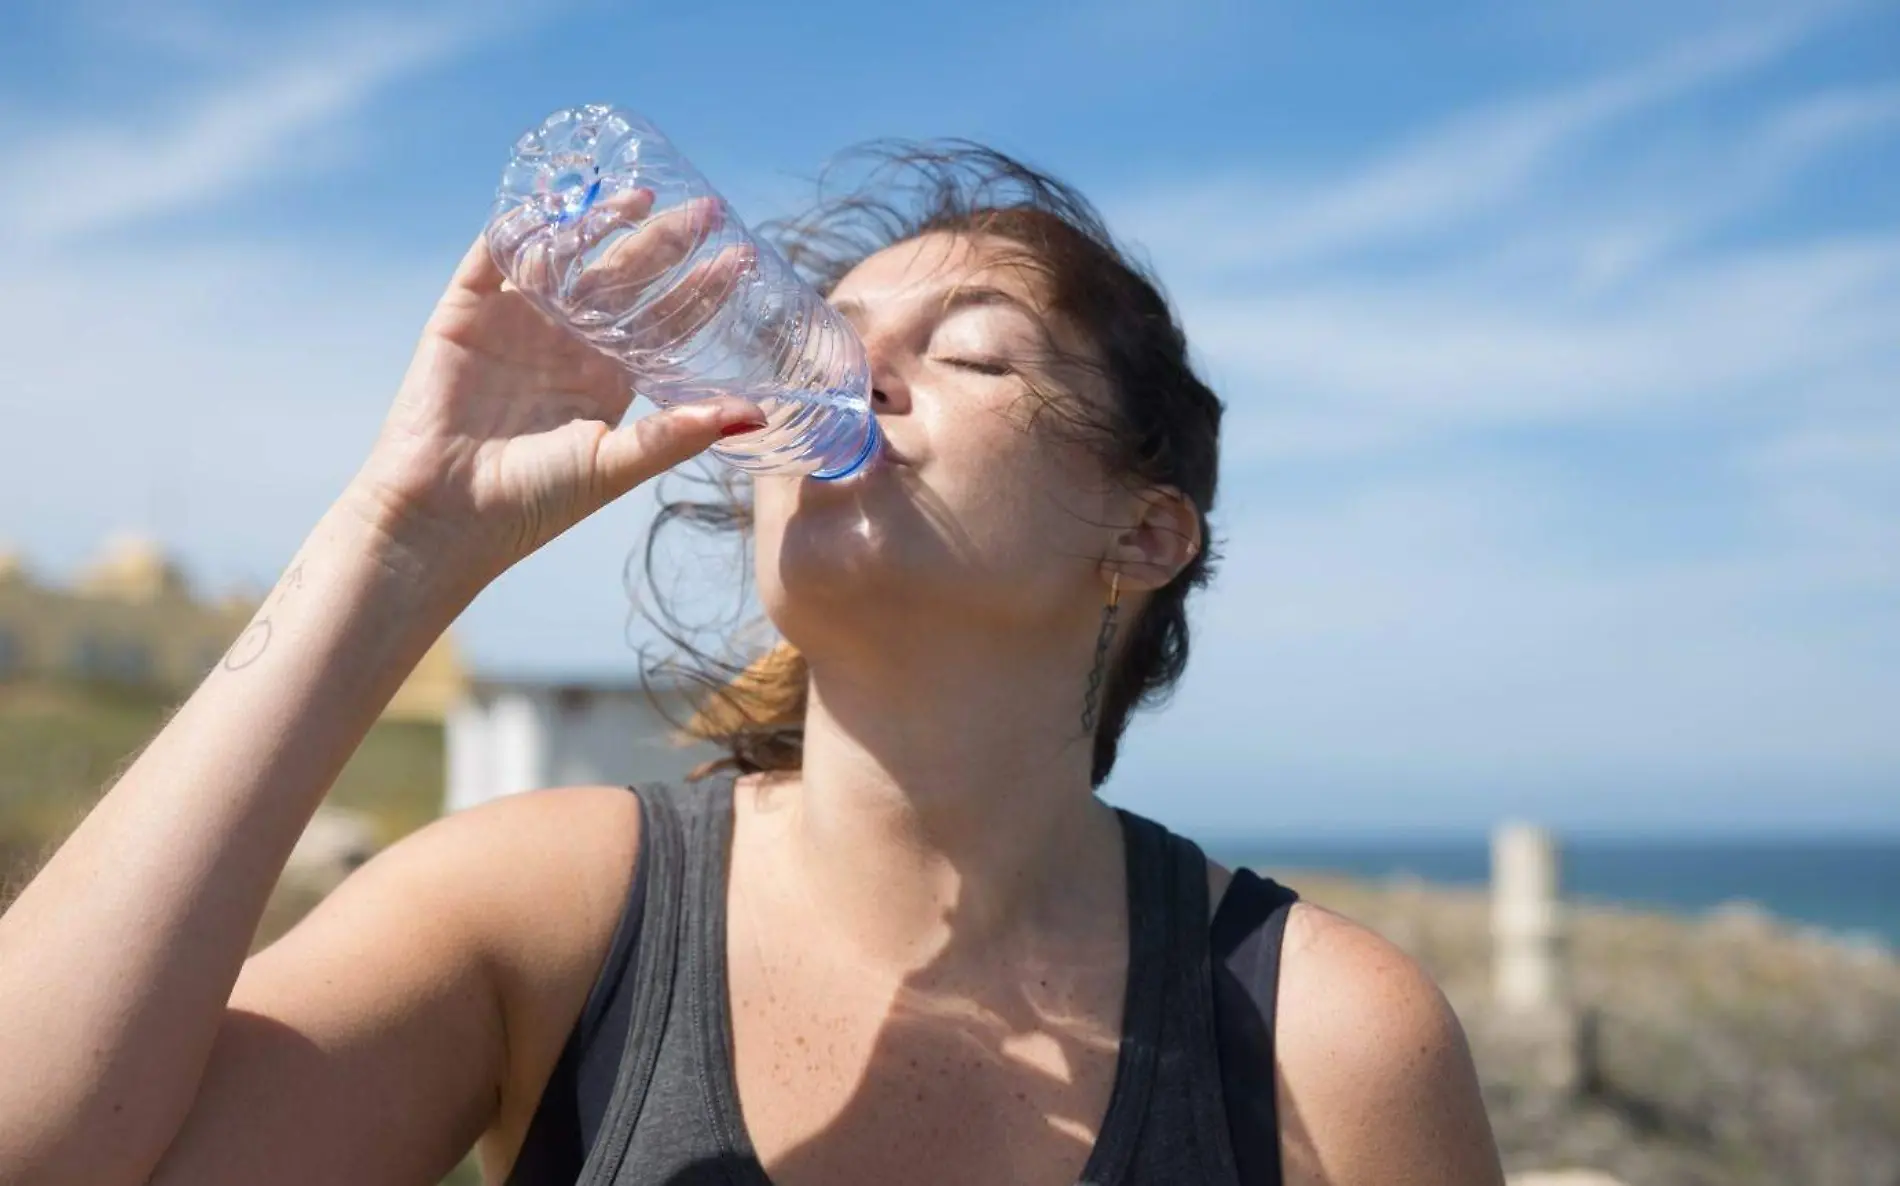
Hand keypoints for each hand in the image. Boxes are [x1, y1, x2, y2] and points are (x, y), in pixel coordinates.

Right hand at [347, 195, 763, 593]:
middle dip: (665, 242)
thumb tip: (757, 414)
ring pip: (565, 255)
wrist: (445, 516)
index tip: (742, 255)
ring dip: (598, 223)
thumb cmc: (534, 503)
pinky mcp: (466, 313)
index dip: (702, 289)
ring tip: (638, 196)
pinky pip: (495, 255)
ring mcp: (517, 323)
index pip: (666, 321)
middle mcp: (569, 343)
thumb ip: (678, 434)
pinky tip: (553, 199)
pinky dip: (519, 225)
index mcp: (609, 378)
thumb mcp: (615, 465)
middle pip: (624, 277)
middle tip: (704, 209)